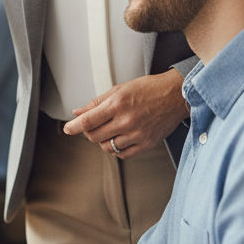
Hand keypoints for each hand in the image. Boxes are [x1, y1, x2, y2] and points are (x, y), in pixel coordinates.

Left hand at [63, 69, 187, 157]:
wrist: (176, 95)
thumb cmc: (149, 89)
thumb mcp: (119, 89)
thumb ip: (97, 102)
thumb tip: (78, 112)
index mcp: (118, 105)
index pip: (88, 121)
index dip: (73, 127)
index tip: (67, 129)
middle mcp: (126, 121)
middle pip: (94, 136)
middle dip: (88, 132)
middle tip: (92, 126)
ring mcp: (137, 135)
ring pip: (107, 147)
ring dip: (102, 141)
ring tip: (108, 130)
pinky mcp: (146, 144)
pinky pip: (123, 154)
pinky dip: (116, 149)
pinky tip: (118, 138)